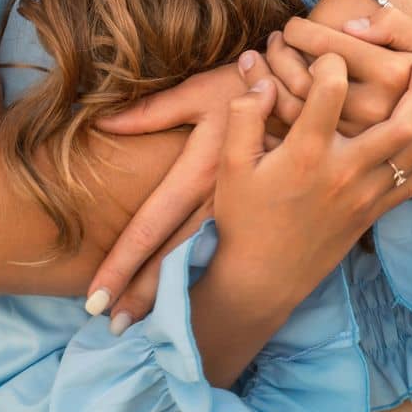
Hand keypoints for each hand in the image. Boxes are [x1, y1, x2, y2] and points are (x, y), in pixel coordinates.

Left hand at [83, 65, 241, 325]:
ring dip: (178, 296)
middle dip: (146, 296)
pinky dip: (211, 277)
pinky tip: (201, 299)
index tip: (96, 300)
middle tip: (113, 329)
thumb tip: (100, 123)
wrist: (315, 90)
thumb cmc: (248, 82)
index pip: (152, 227)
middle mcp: (222, 204)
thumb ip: (152, 111)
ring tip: (149, 326)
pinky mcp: (264, 211)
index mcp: (200, 174)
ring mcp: (247, 213)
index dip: (122, 264)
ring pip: (204, 264)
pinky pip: (229, 251)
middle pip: (177, 260)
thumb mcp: (200, 92)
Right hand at [213, 57, 411, 312]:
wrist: (261, 279)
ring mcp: (364, 195)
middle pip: (398, 124)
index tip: (327, 54)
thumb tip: (261, 76)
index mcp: (306, 152)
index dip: (331, 62)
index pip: (332, 91)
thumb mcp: (231, 164)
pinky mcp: (372, 213)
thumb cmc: (243, 218)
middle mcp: (344, 171)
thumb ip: (244, 114)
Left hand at [269, 7, 411, 135]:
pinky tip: (263, 95)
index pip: (326, 46)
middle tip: (273, 41)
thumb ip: (394, 24)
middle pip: (304, 79)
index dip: (300, 30)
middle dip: (277, 55)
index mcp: (390, 77)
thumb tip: (350, 27)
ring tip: (258, 59)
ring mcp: (353, 142)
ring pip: (290, 109)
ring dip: (265, 79)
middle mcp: (371, 113)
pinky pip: (289, 137)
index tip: (292, 27)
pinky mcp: (337, 161)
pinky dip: (268, 115)